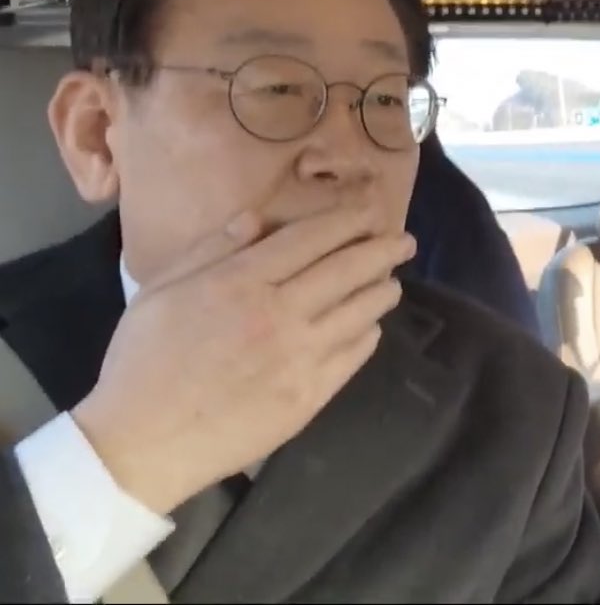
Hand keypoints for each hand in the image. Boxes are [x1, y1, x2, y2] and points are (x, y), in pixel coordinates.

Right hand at [72, 202, 415, 514]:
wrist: (142, 443)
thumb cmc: (143, 360)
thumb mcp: (161, 289)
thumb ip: (212, 249)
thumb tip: (258, 218)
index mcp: (241, 281)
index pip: (310, 238)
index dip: (347, 219)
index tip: (372, 209)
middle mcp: (280, 313)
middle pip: (347, 271)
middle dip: (382, 250)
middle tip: (404, 241)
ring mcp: (299, 359)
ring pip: (359, 313)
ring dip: (382, 291)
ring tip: (392, 282)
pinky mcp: (308, 399)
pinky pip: (352, 358)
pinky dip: (368, 335)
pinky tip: (371, 327)